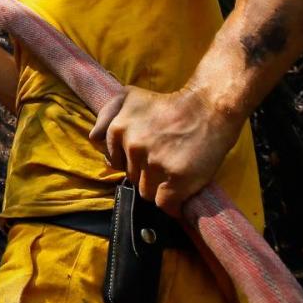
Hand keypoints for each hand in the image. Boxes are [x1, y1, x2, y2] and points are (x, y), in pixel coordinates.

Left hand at [88, 85, 245, 212]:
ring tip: (174, 173)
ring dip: (159, 188)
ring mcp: (155, 163)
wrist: (208, 107)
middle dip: (146, 173)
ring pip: (147, 192)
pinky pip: (165, 205)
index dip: (131, 162)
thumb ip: (106, 115)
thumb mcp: (128, 96)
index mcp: (118, 129)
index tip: (146, 155)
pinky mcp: (177, 178)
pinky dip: (172, 205)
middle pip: (132, 177)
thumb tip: (95, 140)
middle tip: (164, 160)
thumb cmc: (168, 103)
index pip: (115, 162)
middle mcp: (133, 146)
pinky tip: (180, 194)